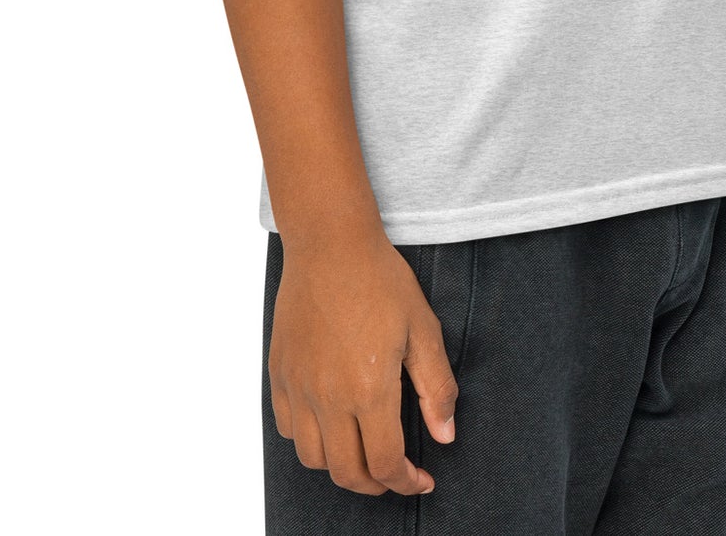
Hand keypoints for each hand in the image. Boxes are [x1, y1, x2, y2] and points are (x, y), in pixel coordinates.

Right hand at [267, 227, 458, 493]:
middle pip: (347, 472)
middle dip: (375, 484)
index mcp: (369, 389)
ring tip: (362, 451)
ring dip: (340, 466)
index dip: (406, 481)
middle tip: (394, 474)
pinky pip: (287, 428)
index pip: (385, 463)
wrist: (330, 242)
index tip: (421, 478)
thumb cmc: (380, 279)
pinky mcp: (280, 373)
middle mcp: (328, 396)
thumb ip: (436, 388)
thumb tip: (446, 436)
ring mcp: (299, 386)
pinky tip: (329, 424)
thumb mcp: (423, 329)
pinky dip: (308, 440)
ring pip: (312, 458)